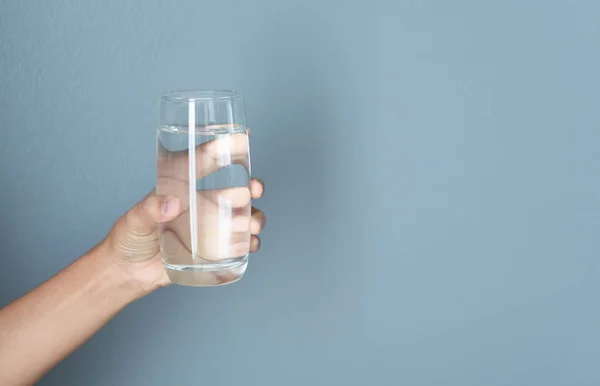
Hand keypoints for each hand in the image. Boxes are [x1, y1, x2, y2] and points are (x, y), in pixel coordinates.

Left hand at [103, 131, 264, 292]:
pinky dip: (250, 243)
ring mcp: (210, 229)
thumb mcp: (135, 219)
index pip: (206, 163)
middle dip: (253, 187)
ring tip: (253, 225)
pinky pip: (240, 245)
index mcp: (184, 189)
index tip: (243, 135)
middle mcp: (202, 206)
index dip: (224, 147)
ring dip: (255, 217)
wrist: (128, 272)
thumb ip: (150, 209)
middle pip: (236, 190)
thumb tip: (171, 203)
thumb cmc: (129, 238)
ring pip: (244, 217)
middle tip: (256, 189)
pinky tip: (249, 244)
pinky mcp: (214, 252)